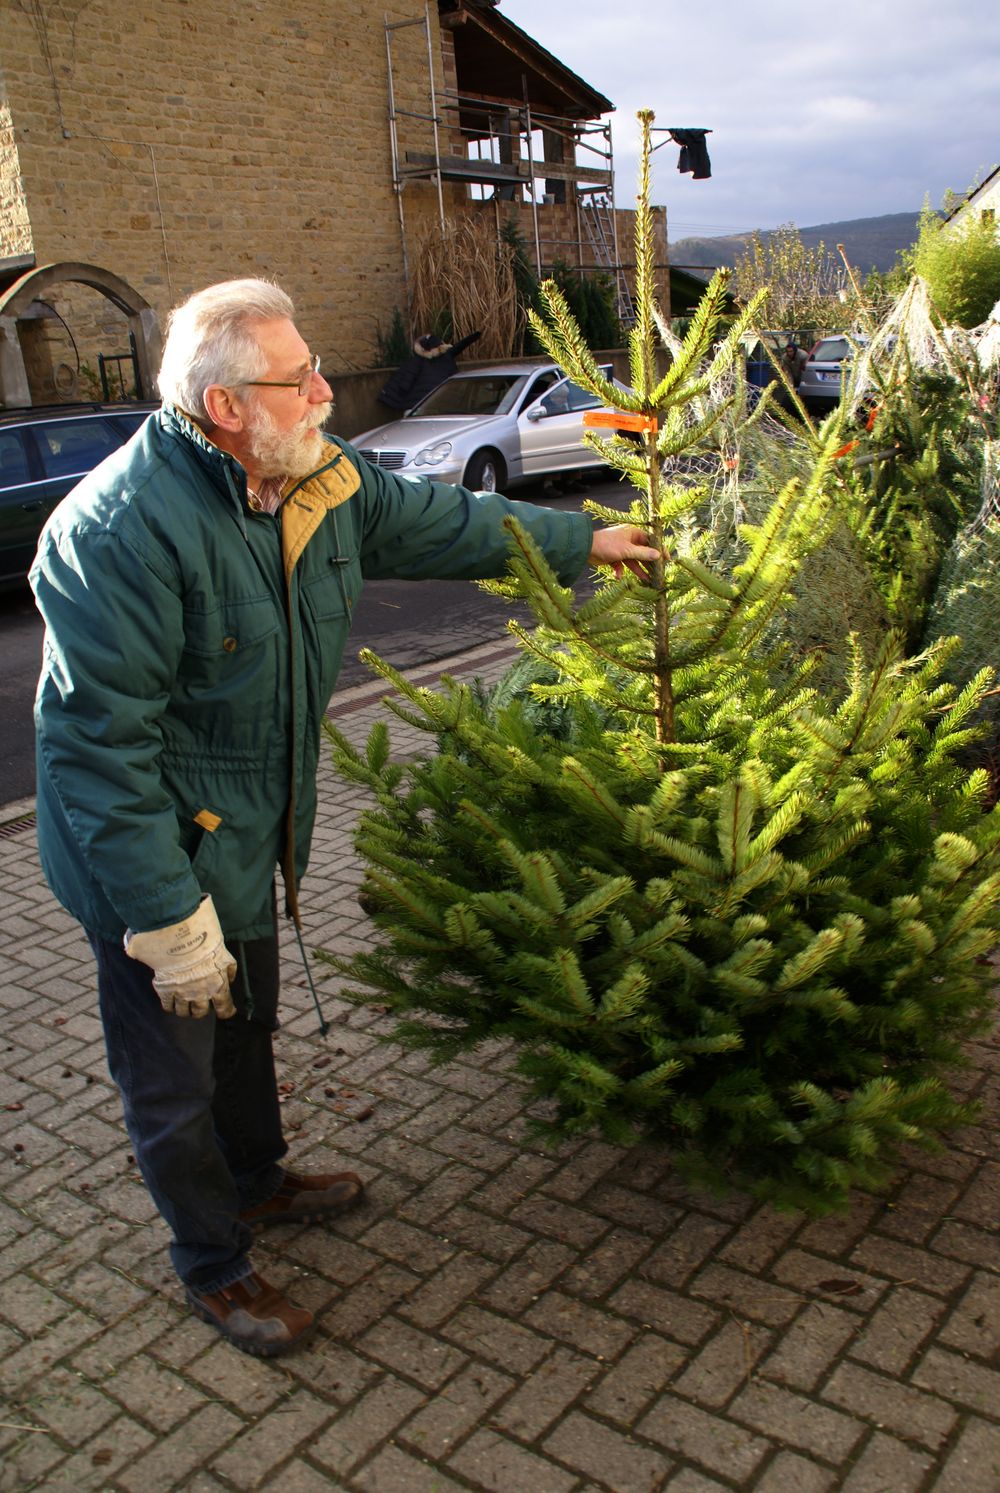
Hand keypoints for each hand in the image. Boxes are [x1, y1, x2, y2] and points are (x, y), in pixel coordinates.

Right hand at [125, 895, 236, 1018]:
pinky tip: (170, 1002)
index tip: (225, 1012)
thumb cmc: (206, 944)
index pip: (224, 1008)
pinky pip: (167, 1006)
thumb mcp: (225, 955)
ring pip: (183, 1012)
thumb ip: (229, 970)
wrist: (182, 940)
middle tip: (198, 1005)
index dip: (225, 1012)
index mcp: (218, 987)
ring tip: (183, 1004)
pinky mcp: (166, 992)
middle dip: (200, 1011)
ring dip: (184, 1010)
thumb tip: (230, 979)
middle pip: (201, 1012)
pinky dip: (169, 1006)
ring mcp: (182, 995)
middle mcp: (201, 995)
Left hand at [588, 524, 660, 580]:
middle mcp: (629, 540)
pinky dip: (621, 571)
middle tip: (658, 574)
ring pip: (633, 561)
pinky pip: (621, 565)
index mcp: (633, 533)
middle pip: (643, 552)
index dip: (660, 550)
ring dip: (638, 570)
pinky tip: (618, 576)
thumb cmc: (607, 545)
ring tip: (647, 581)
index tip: (667, 560)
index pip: (651, 541)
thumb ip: (643, 554)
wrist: (585, 548)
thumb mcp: (627, 550)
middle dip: (649, 563)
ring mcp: (621, 549)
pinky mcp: (614, 557)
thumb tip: (659, 555)